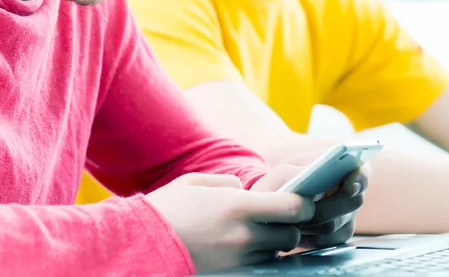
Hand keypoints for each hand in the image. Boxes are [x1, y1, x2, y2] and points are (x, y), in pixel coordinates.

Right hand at [145, 172, 314, 272]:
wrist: (145, 242)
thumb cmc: (170, 206)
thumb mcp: (197, 181)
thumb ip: (228, 183)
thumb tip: (244, 189)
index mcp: (238, 206)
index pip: (291, 208)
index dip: (303, 202)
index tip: (300, 197)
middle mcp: (244, 235)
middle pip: (291, 234)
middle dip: (291, 224)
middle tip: (279, 212)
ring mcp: (239, 257)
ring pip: (277, 251)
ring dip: (275, 239)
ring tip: (256, 226)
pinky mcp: (232, 271)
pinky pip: (260, 262)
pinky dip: (260, 252)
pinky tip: (244, 240)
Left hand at [252, 158, 369, 248]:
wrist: (275, 204)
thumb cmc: (283, 182)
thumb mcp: (286, 171)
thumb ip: (301, 171)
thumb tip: (316, 177)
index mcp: (341, 167)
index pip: (361, 170)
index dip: (360, 178)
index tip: (349, 186)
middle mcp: (350, 190)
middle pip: (352, 201)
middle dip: (326, 207)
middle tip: (304, 210)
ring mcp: (348, 213)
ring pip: (337, 223)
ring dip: (314, 224)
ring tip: (294, 221)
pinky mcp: (341, 233)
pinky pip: (333, 240)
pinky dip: (314, 237)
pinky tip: (299, 232)